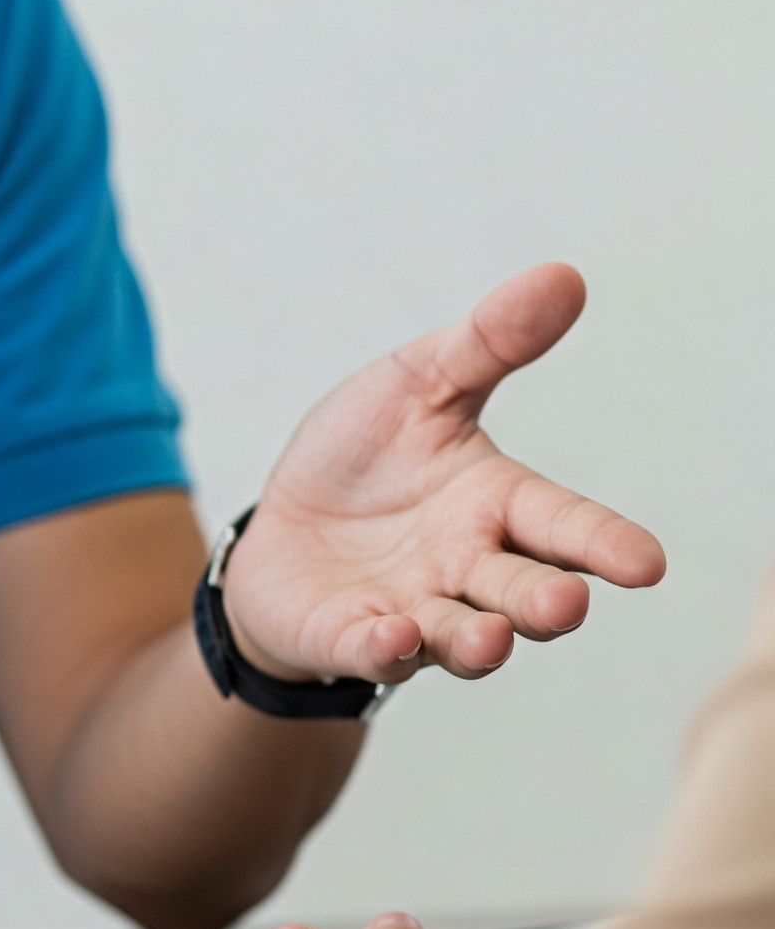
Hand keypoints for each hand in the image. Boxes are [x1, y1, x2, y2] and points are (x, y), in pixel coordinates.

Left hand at [219, 264, 664, 683]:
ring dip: (479, 642)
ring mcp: (413, 610)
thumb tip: (562, 276)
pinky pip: (374, 652)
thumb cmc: (363, 458)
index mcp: (495, 504)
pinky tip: (392, 633)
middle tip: (564, 602)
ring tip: (491, 637)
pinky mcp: (351, 638)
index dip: (604, 543)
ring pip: (460, 638)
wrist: (281, 527)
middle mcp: (466, 569)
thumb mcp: (417, 385)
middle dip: (546, 601)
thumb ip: (487, 343)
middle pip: (521, 592)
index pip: (563, 525)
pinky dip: (385, 647)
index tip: (647, 564)